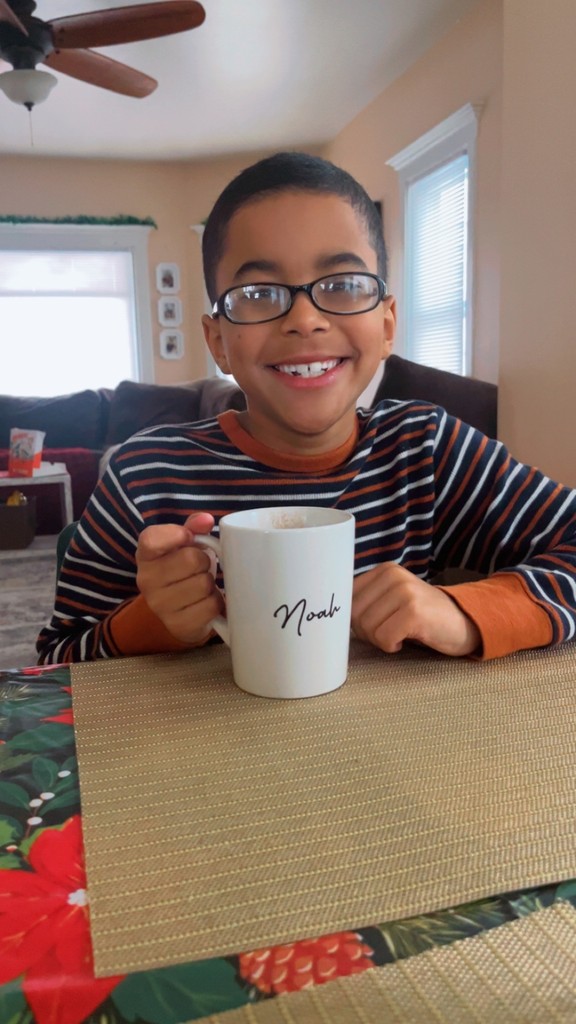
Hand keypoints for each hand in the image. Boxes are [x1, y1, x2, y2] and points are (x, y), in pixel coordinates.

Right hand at [136, 512, 223, 644]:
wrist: (176, 612)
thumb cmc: (182, 570)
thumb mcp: (184, 545)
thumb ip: (193, 527)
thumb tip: (206, 520)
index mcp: (145, 555)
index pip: (152, 538)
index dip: (177, 535)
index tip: (189, 538)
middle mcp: (146, 580)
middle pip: (192, 559)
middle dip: (204, 561)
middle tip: (200, 568)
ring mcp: (160, 606)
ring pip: (203, 584)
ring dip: (211, 584)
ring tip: (202, 586)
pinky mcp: (177, 625)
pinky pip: (211, 606)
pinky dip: (215, 603)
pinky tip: (205, 602)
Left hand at [352, 562, 480, 657]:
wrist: (464, 623)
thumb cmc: (422, 617)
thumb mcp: (392, 600)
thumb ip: (366, 600)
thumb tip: (333, 618)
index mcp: (384, 570)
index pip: (346, 597)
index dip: (354, 619)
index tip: (373, 624)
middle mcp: (393, 576)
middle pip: (354, 614)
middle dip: (366, 632)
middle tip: (388, 632)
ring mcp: (405, 592)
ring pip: (367, 627)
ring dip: (380, 640)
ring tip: (399, 635)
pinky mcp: (414, 612)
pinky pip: (384, 638)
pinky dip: (391, 646)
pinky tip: (405, 640)